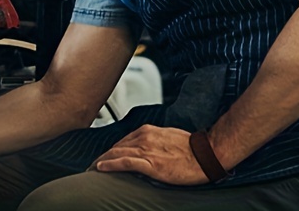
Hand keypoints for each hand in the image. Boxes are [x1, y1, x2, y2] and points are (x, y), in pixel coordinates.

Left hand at [92, 125, 209, 184]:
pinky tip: (101, 168)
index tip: (105, 156)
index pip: (123, 141)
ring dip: (103, 160)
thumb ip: (153, 140)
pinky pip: (124, 163)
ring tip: (93, 168)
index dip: (112, 150)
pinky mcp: (150, 163)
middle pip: (116, 147)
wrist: (204, 154)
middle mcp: (143, 138)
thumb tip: (144, 147)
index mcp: (147, 131)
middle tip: (94, 164)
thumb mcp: (166, 137)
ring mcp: (145, 150)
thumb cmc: (190, 147)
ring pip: (117, 153)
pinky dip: (110, 164)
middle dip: (104, 156)